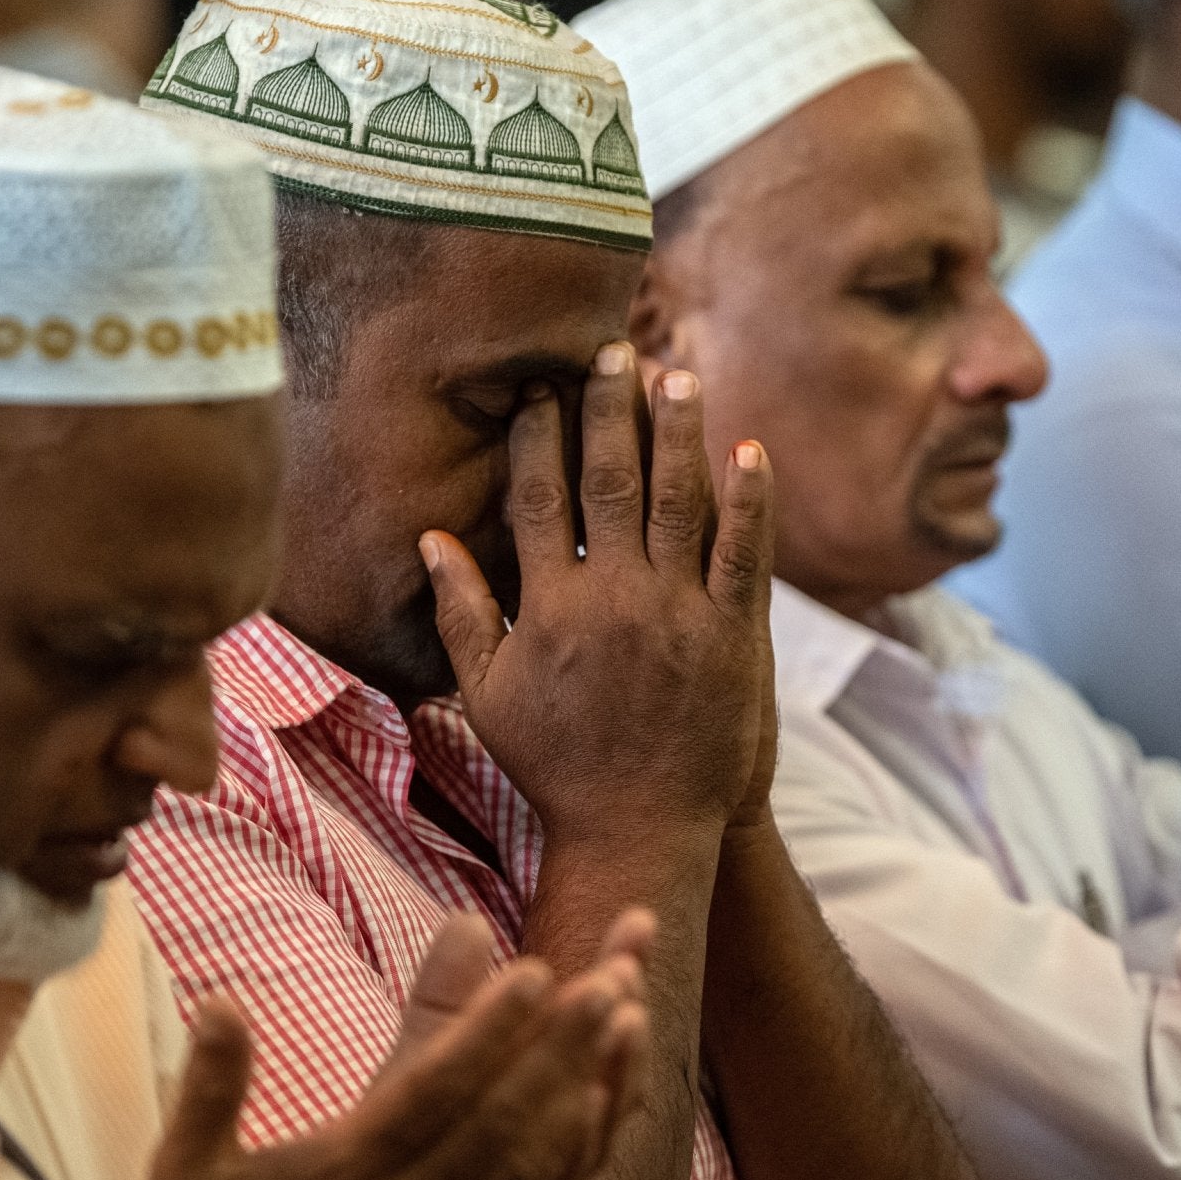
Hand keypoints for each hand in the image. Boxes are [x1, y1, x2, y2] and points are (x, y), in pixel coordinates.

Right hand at [126, 912, 647, 1179]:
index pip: (430, 1097)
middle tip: (616, 978)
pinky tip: (609, 1103)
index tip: (536, 972)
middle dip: (564, 1046)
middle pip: (503, 1121)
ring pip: (534, 1163)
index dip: (487, 1035)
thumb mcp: (183, 1173)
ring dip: (588, 1088)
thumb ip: (208, 1085)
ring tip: (632, 1018)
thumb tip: (219, 999)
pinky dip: (578, 1156)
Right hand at [419, 343, 774, 848]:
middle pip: (610, 480)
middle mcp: (613, 599)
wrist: (638, 829)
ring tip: (676, 375)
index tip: (539, 386)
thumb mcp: (489, 694)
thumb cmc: (555, 765)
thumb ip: (462, 613)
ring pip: (679, 501)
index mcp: (550, 608)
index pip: (540, 497)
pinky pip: (743, 552)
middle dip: (609, 409)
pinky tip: (748, 448)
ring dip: (678, 432)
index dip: (539, 434)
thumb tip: (432, 539)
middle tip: (611, 350)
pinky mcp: (732, 635)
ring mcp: (678, 614)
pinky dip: (749, 499)